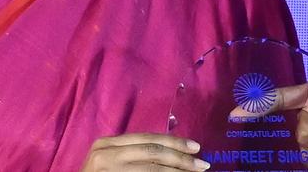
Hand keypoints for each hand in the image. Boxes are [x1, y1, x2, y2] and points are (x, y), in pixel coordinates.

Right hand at [79, 133, 208, 171]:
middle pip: (152, 152)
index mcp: (106, 144)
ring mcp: (107, 171)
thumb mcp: (111, 162)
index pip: (147, 139)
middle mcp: (105, 155)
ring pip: (152, 170)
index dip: (174, 143)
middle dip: (181, 158)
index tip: (196, 148)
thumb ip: (134, 154)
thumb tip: (173, 153)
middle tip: (202, 165)